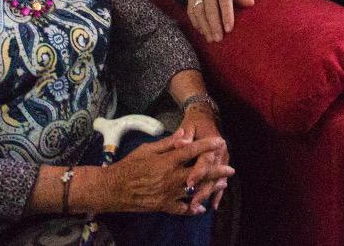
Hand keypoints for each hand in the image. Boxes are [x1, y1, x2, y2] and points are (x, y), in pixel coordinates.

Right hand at [107, 129, 233, 214]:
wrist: (113, 189)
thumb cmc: (129, 165)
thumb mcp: (147, 149)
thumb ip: (168, 143)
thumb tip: (184, 134)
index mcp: (167, 161)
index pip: (192, 151)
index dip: (207, 145)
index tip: (221, 142)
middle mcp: (171, 177)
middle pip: (200, 173)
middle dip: (217, 171)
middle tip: (230, 169)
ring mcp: (168, 193)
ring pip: (195, 191)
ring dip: (210, 188)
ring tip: (222, 185)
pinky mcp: (163, 206)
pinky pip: (182, 209)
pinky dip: (192, 209)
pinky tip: (201, 208)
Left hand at [179, 107, 229, 210]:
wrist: (206, 117)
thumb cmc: (194, 123)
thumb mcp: (188, 126)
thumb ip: (184, 135)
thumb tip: (180, 143)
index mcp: (212, 142)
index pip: (206, 159)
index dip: (198, 171)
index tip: (189, 182)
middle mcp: (220, 152)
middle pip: (212, 174)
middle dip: (203, 189)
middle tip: (192, 203)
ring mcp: (223, 159)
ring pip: (216, 180)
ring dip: (208, 194)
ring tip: (197, 206)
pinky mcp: (221, 165)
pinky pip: (220, 181)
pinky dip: (217, 193)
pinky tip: (213, 205)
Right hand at [187, 0, 254, 41]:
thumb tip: (251, 4)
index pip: (224, 0)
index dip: (226, 15)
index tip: (229, 29)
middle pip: (210, 8)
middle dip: (214, 25)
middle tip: (219, 39)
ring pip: (199, 11)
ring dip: (204, 26)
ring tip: (211, 39)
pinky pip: (191, 11)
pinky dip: (196, 23)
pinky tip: (202, 32)